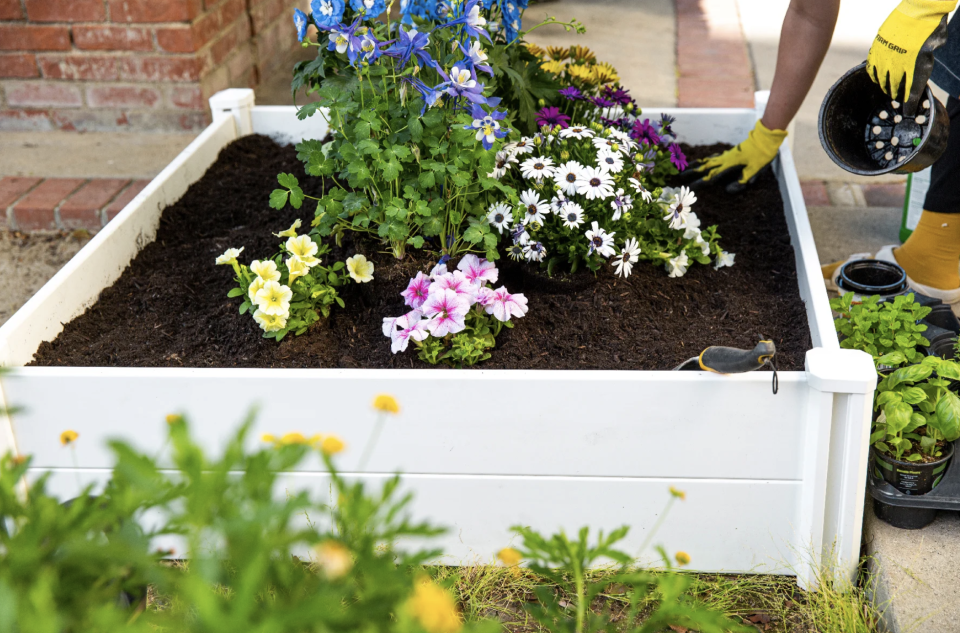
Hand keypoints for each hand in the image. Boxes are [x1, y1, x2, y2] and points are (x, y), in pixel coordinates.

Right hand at [693, 120, 787, 188]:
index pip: (711, 176)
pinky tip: (703, 161)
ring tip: (685, 169)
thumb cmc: (761, 155)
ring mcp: (726, 155)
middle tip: (679, 178)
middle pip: (704, 167)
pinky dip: (704, 160)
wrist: (765, 138)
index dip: (700, 183)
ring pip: (707, 161)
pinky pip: (712, 157)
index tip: (689, 188)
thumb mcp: (755, 170)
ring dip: (695, 166)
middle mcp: (724, 159)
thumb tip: (726, 190)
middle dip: (691, 173)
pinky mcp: (729, 153)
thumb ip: (741, 181)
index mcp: (729, 165)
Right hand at [866, 0, 954, 114]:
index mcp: (916, 71)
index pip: (910, 95)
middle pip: (895, 89)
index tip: (908, 113)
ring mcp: (886, 60)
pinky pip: (871, 70)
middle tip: (897, 98)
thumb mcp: (931, 54)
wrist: (919, 13)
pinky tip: (878, 77)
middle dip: (896, 96)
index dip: (909, 106)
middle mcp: (899, 68)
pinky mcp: (876, 52)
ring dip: (885, 87)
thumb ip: (922, 68)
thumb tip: (916, 78)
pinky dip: (875, 76)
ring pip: (882, 81)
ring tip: (888, 88)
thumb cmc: (929, 31)